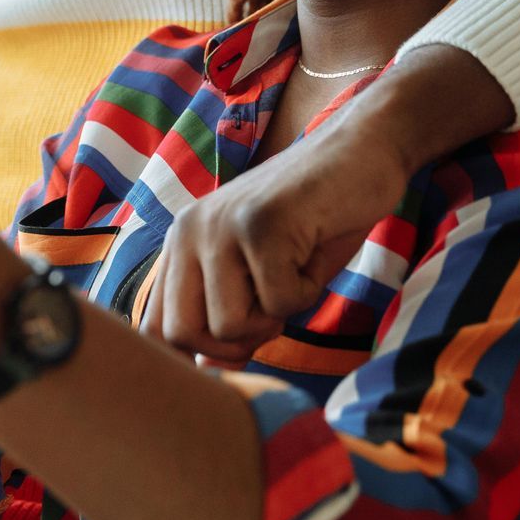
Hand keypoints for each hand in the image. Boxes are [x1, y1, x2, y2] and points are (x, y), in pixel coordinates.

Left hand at [138, 119, 411, 360]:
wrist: (364, 149)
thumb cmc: (316, 219)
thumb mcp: (260, 272)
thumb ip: (227, 313)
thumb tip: (206, 371)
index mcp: (181, 242)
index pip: (155, 327)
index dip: (194, 356)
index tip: (237, 351)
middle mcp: (188, 230)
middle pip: (181, 334)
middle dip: (233, 345)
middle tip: (273, 312)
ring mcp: (221, 225)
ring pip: (229, 325)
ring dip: (276, 316)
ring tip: (297, 270)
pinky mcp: (260, 224)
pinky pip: (279, 302)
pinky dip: (309, 292)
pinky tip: (315, 250)